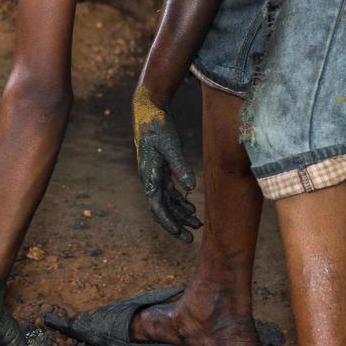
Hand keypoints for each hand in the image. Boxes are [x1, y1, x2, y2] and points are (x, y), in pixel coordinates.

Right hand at [132, 84, 199, 241]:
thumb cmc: (158, 126)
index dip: (169, 223)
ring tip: (197, 224)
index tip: (182, 235)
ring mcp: (154, 174)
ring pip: (167, 201)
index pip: (157, 207)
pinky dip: (179, 200)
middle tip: (192, 237)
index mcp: (149, 175)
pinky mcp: (159, 167)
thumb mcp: (170, 146)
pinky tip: (191, 205)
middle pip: (162, 208)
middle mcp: (149, 178)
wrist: (148, 108)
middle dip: (176, 224)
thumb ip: (180, 167)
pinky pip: (169, 190)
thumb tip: (190, 188)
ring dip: (181, 213)